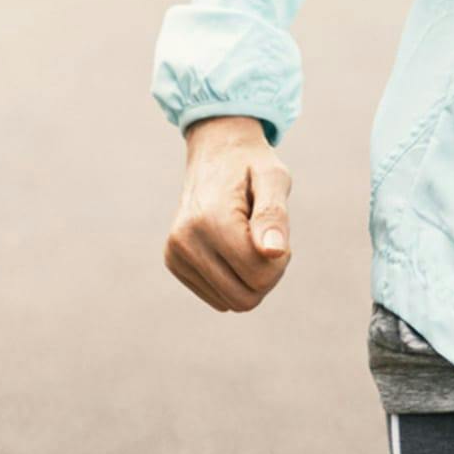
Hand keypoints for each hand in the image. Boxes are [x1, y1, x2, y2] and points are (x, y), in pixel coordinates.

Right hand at [164, 115, 292, 312]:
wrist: (215, 150)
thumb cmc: (251, 165)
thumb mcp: (273, 178)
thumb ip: (274, 215)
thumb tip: (274, 252)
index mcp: (210, 219)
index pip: (260, 276)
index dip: (280, 258)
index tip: (274, 228)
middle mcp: (184, 240)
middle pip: (245, 298)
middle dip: (266, 274)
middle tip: (265, 237)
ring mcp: (175, 253)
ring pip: (231, 303)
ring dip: (249, 278)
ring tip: (247, 239)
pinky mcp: (173, 262)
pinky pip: (217, 297)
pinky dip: (232, 279)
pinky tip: (230, 247)